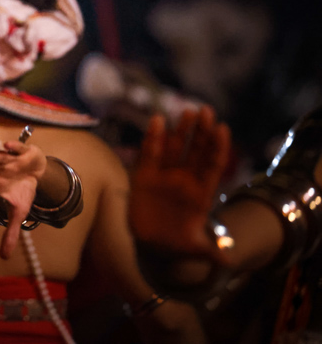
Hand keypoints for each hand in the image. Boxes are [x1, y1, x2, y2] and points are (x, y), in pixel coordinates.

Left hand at [0, 142, 46, 258]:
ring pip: (1, 157)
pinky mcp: (23, 152)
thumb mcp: (18, 214)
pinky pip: (17, 147)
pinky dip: (14, 146)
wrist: (36, 175)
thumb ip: (10, 233)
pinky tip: (8, 146)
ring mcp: (11, 160)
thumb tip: (4, 257)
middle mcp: (1, 170)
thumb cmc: (22, 193)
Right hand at [129, 107, 230, 262]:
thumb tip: (227, 260)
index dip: (217, 148)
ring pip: (174, 148)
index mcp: (201, 193)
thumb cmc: (178, 245)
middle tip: (206, 111)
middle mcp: (185, 180)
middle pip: (195, 151)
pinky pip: (149, 153)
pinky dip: (152, 138)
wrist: (153, 245)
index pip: (212, 166)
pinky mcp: (144, 175)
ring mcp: (165, 176)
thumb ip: (209, 251)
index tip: (222, 129)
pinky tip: (156, 120)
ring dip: (180, 130)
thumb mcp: (195, 249)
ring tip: (187, 112)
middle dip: (201, 132)